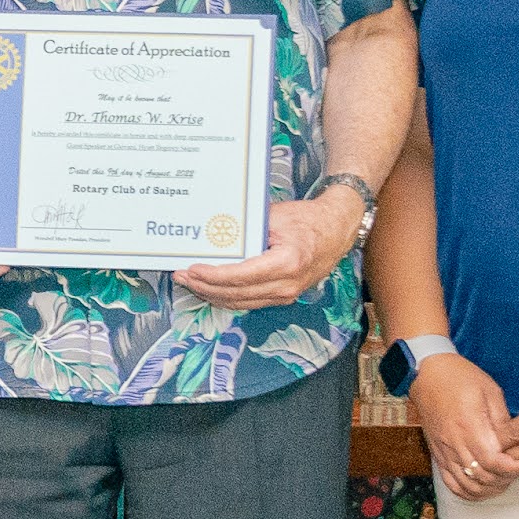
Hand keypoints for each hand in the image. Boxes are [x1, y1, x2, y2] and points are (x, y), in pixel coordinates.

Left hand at [175, 182, 367, 312]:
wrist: (337, 230)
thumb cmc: (308, 220)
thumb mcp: (275, 216)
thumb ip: (246, 227)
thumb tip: (213, 232)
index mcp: (287, 262)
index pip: (242, 276)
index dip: (213, 276)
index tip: (192, 269)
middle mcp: (287, 284)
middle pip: (237, 294)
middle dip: (206, 287)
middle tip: (182, 276)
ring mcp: (287, 295)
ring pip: (241, 303)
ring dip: (213, 295)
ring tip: (190, 284)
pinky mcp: (283, 297)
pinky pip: (249, 302)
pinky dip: (227, 297)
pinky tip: (210, 289)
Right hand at [409, 353, 518, 498]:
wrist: (427, 374)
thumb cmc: (460, 378)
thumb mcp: (490, 391)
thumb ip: (502, 420)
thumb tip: (514, 442)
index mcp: (469, 425)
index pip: (491, 460)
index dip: (510, 468)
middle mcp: (454, 442)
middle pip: (481, 476)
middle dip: (504, 479)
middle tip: (516, 469)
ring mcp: (444, 451)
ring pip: (467, 484)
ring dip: (488, 488)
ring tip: (502, 479)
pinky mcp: (437, 454)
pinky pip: (450, 482)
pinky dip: (467, 491)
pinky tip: (481, 488)